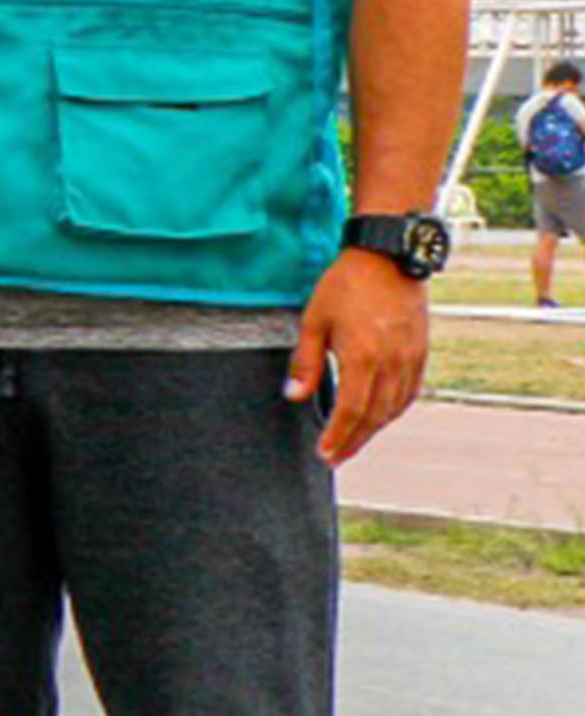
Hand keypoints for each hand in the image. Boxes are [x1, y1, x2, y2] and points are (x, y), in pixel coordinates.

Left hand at [290, 250, 429, 465]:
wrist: (387, 258)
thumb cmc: (345, 286)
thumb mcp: (314, 321)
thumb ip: (305, 362)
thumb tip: (294, 396)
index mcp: (363, 357)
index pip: (351, 410)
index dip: (338, 436)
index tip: (325, 453)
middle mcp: (392, 363)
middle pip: (374, 416)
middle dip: (354, 441)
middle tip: (335, 457)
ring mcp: (411, 358)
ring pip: (395, 407)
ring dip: (374, 428)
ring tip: (353, 440)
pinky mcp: (421, 352)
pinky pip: (410, 392)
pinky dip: (395, 410)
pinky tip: (380, 416)